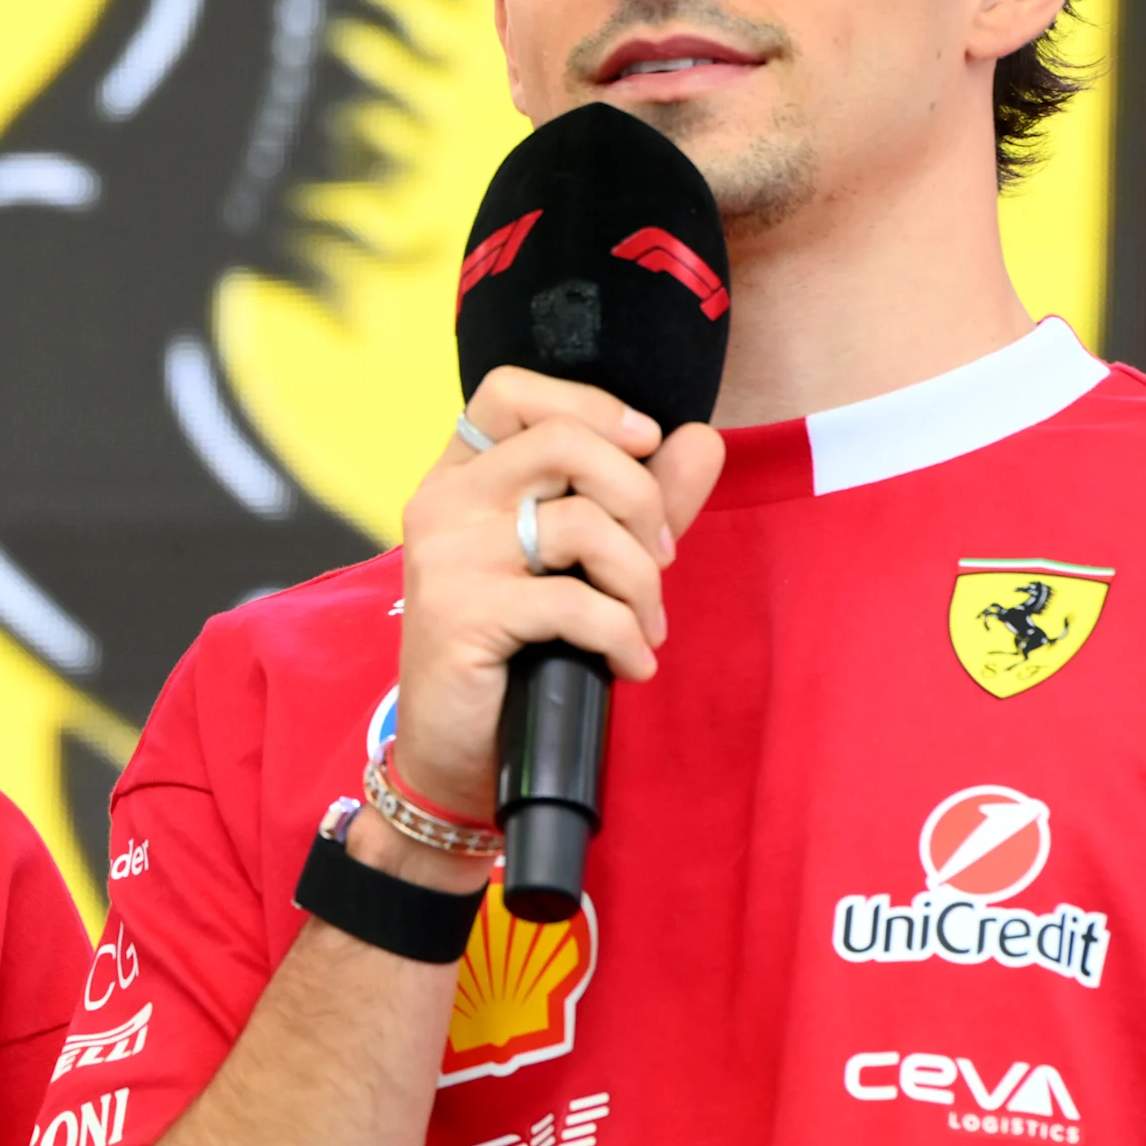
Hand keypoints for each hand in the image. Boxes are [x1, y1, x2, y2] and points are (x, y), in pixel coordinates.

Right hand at [388, 368, 721, 839]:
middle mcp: (442, 503)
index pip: (509, 392)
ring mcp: (446, 555)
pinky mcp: (461, 613)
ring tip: (644, 624)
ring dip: (641, 581)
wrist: (456, 753)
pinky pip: (578, 603)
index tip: (643, 444)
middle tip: (659, 555)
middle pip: (563, 443)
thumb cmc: (518, 651)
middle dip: (639, 496)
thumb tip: (702, 439)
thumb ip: (640, 497)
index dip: (588, 404)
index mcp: (459, 477)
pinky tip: (629, 664)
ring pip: (583, 524)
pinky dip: (623, 637)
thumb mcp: (583, 565)